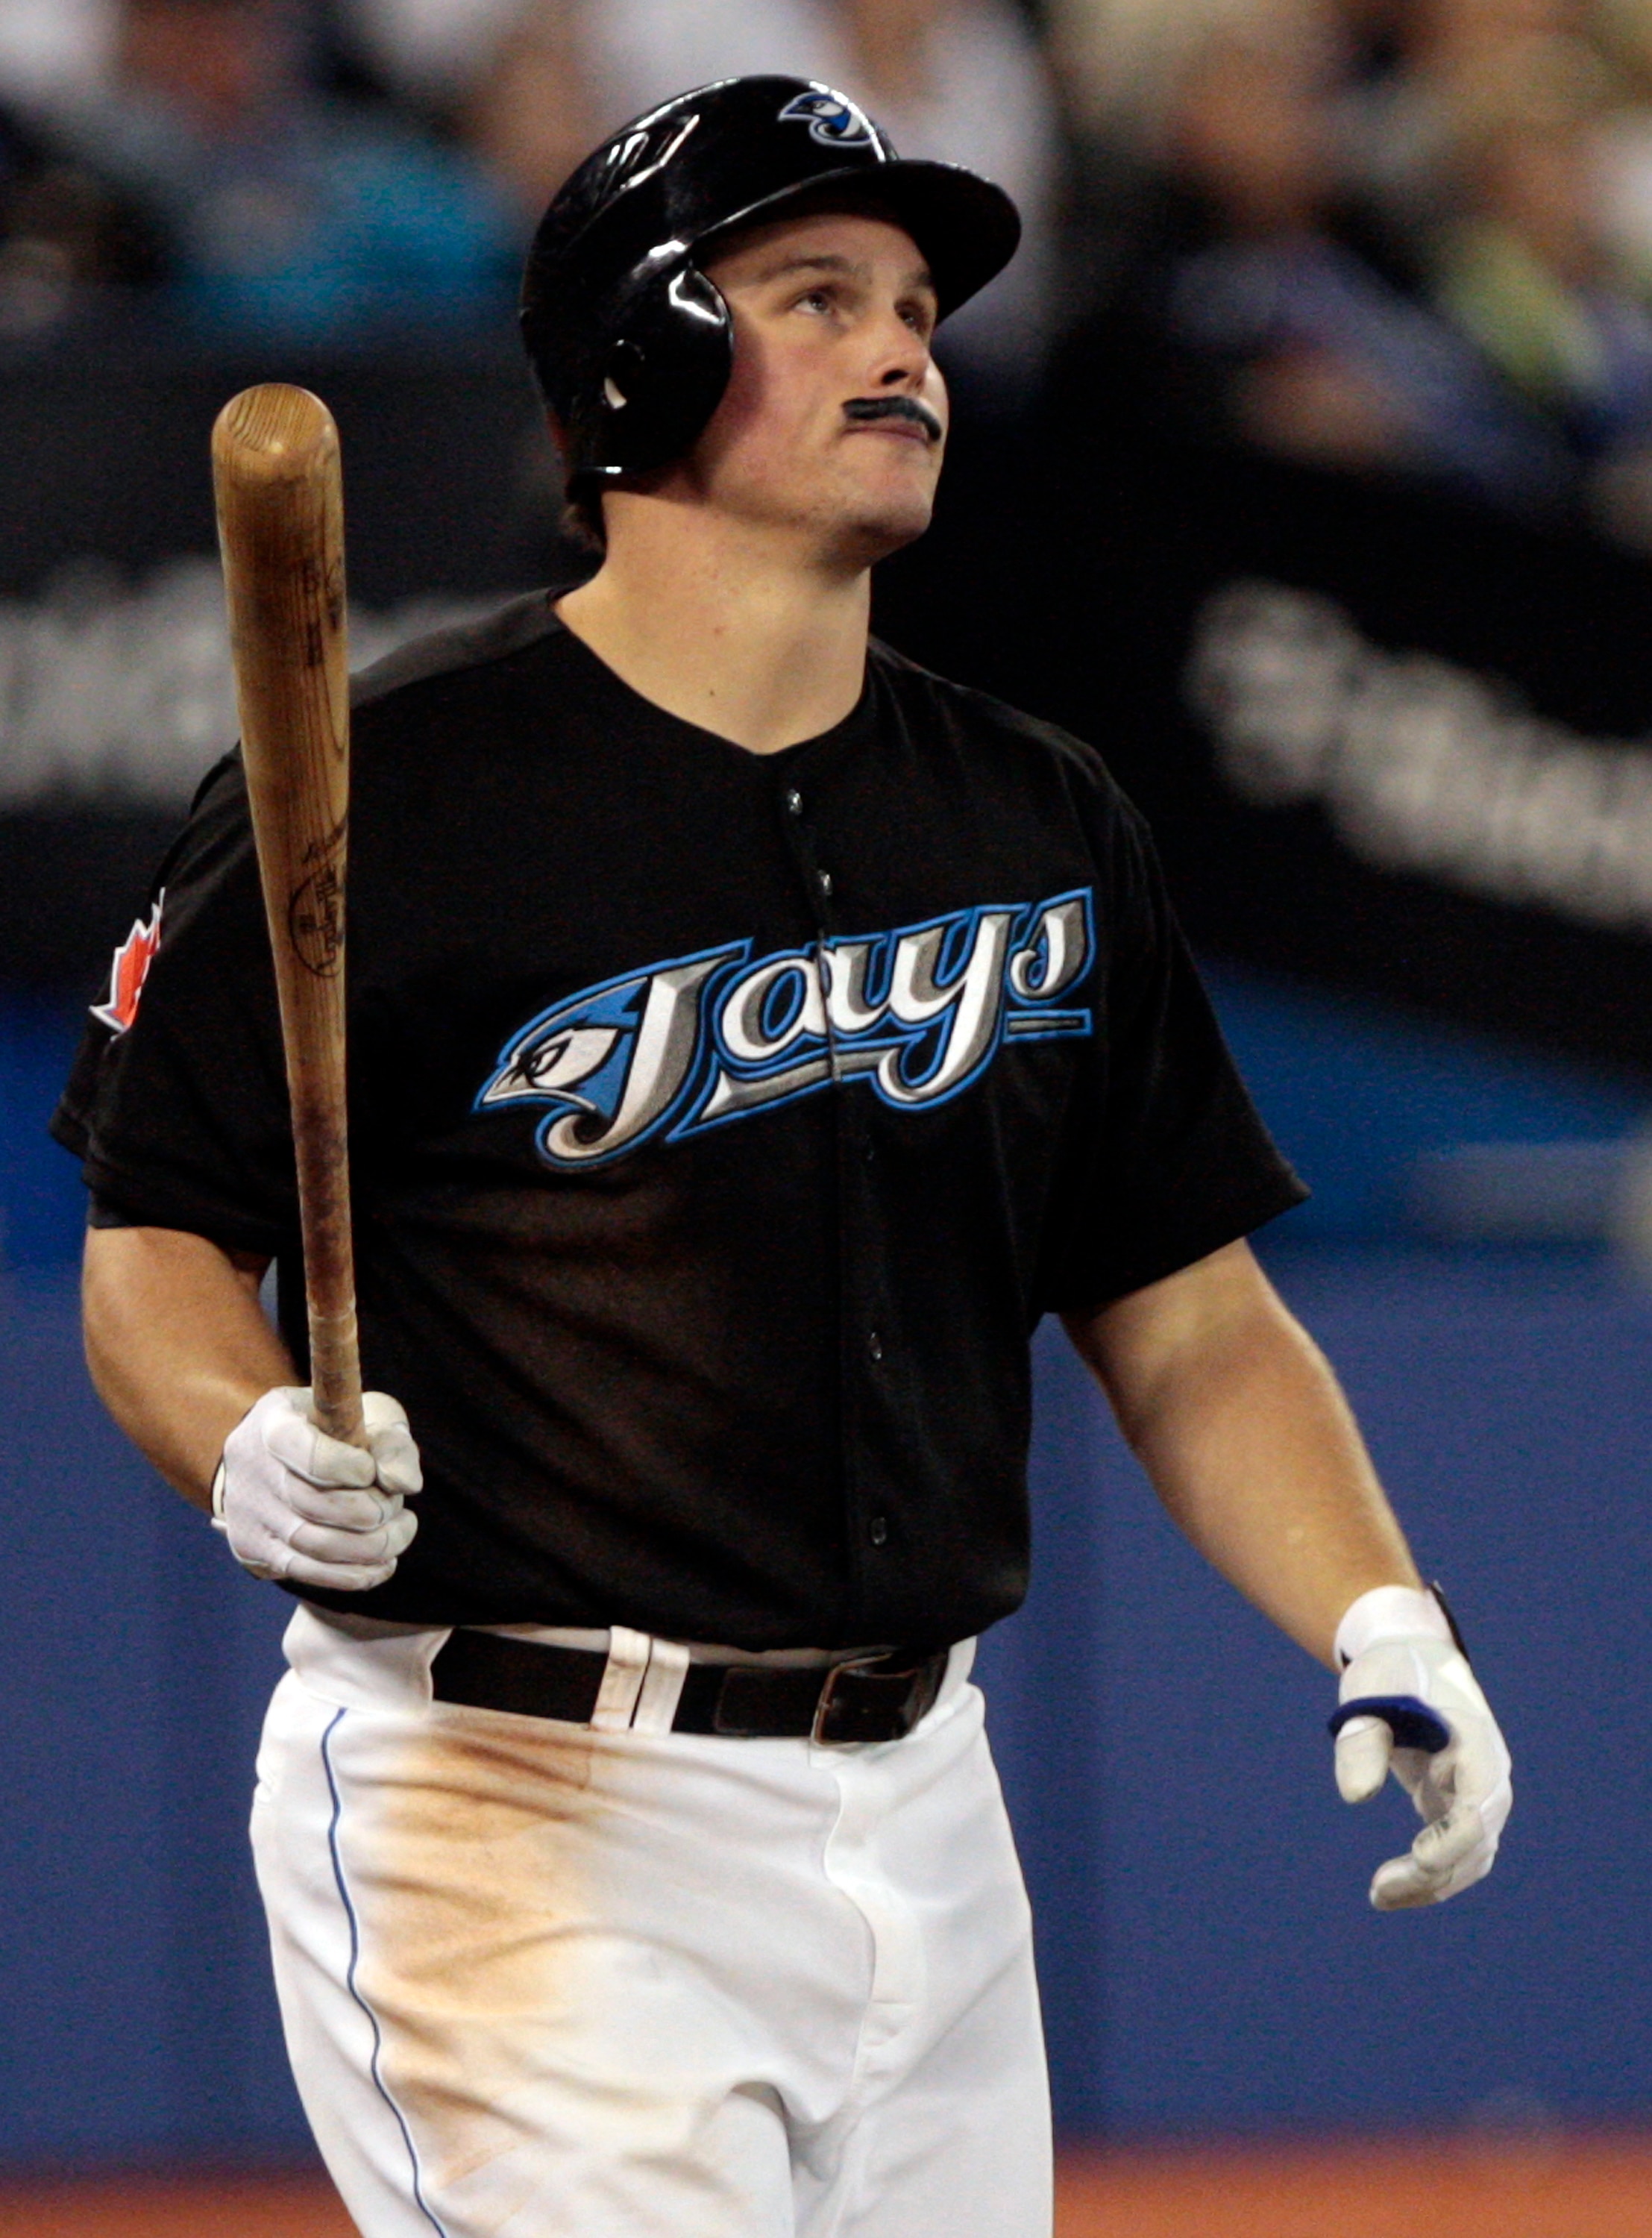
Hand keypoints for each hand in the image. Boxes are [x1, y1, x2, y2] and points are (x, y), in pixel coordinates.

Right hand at [213, 1386, 421, 1590]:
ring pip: (314, 1545)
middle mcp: (252, 1468)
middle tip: (394, 1505)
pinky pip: (306, 1572)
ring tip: (401, 1532)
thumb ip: (393, 1444)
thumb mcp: (370, 1415)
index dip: (350, 1468)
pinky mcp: (252, 1548)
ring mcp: (248, 1513)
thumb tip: (403, 1485)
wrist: (280, 1457)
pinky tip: (384, 1564)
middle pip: (315, 1505)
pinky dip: (354, 1574)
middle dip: (372, 1511)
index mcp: (275, 1422)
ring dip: (372, 1547)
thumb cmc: (339, 1431)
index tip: (372, 1471)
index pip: (309, 1454)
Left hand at [1330, 1585, 1511, 1910]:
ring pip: (1471, 1857)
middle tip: (1378, 1890)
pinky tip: (1391, 1889)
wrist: (1411, 1657)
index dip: (1455, 1838)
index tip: (1419, 1861)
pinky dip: (1430, 1875)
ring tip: (1379, 1895)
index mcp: (1475, 1740)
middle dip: (1435, 1873)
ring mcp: (1477, 1793)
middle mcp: (1488, 1774)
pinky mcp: (1458, 1805)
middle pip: (1478, 1841)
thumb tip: (1355, 1796)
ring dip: (1432, 1884)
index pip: (1480, 1802)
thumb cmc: (1389, 1671)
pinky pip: (1455, 1852)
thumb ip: (1361, 1739)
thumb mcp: (1368, 1689)